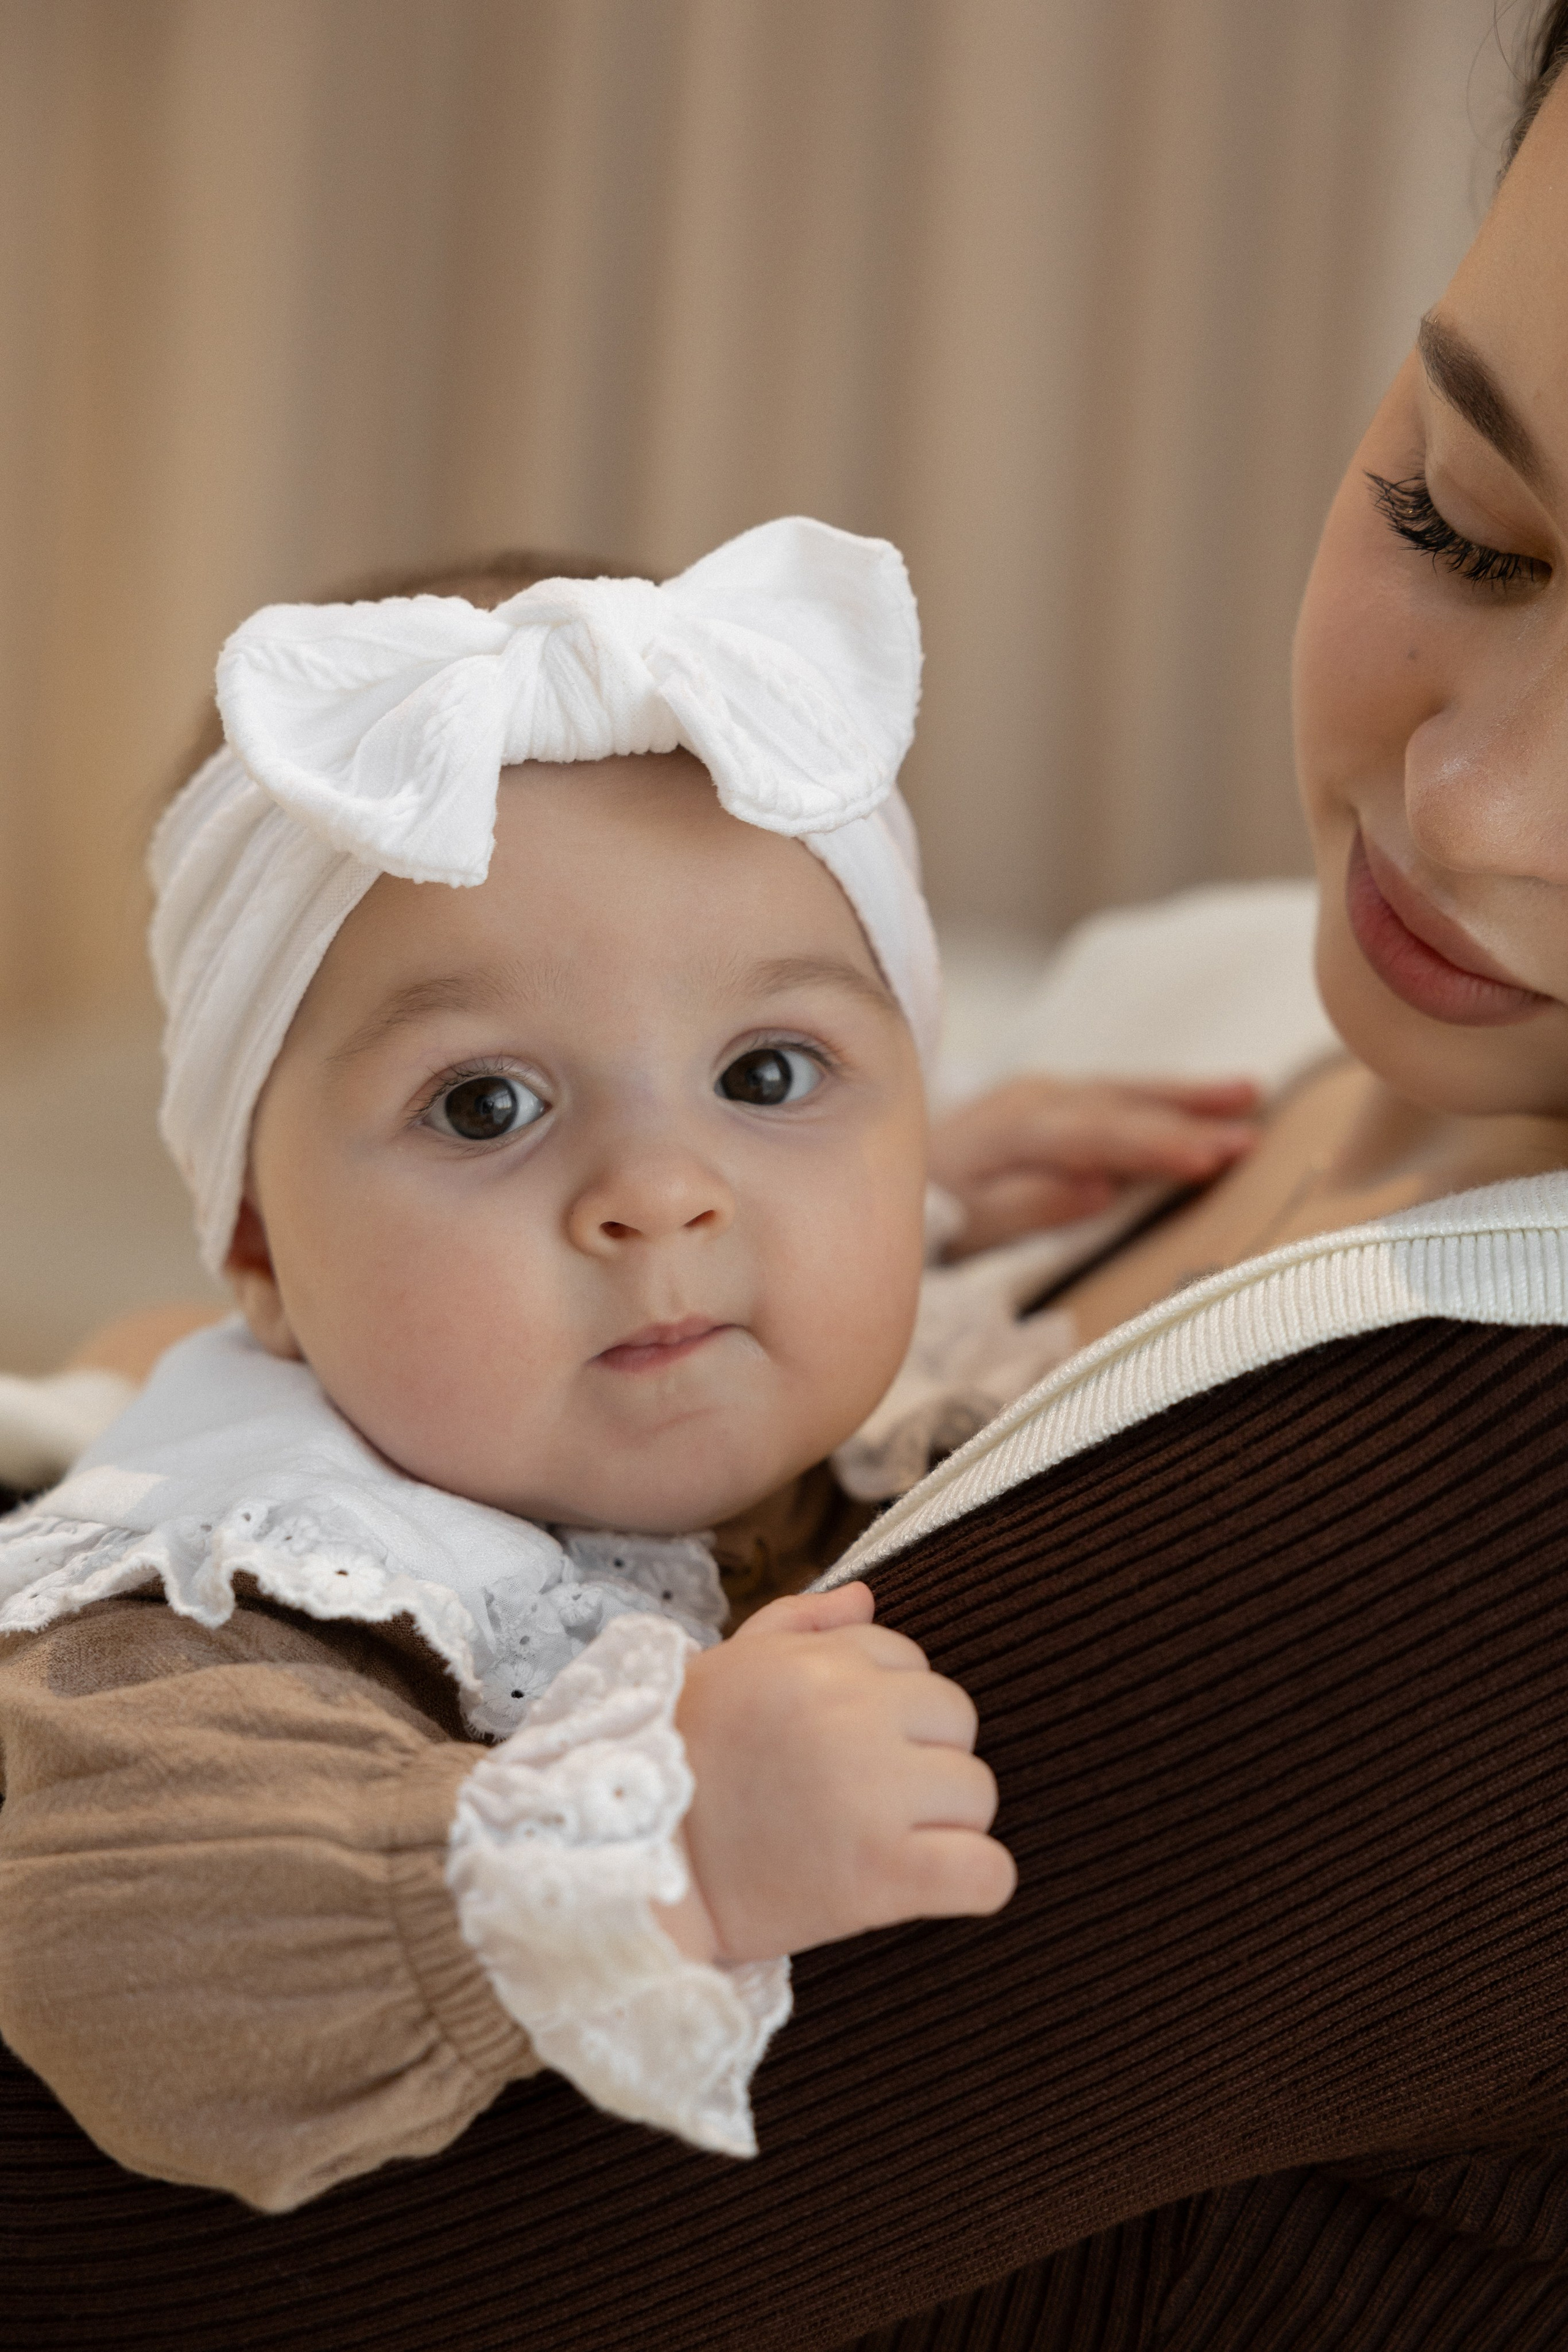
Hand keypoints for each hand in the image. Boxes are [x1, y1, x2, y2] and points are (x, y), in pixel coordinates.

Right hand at [655, 1582, 1013, 1964]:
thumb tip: (867, 1597)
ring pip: (977, 1792)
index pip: (909, 1662)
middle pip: (955, 1719)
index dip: (883, 1709)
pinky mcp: (882, 1874)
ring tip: (879, 1844)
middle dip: (922, 1756)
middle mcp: (850, 1714)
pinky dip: (974, 1884)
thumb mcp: (725, 1669)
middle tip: (865, 1801)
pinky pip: (985, 1873)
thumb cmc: (678, 1765)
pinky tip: (933, 1887)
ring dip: (944, 1821)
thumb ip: (798, 1623)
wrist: (633, 1868)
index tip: (842, 1750)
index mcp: (815, 1663)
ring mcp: (871, 1794)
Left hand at [929, 1073, 1259, 1254]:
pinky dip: (1155, 1096)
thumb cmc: (926, 1216)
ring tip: (1249, 1094)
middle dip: (1188, 1115)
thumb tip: (1099, 1188)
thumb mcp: (964, 1227)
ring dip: (1183, 1094)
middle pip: (1118, 1104)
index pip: (1096, 1135)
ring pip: (1120, 1090)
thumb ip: (1027, 1207)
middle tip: (1253, 1129)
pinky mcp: (1039, 1100)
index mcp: (1011, 1132)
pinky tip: (1198, 1099)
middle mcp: (1027, 1101)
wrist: (872, 1174)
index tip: (1213, 1157)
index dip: (1157, 1145)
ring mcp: (1034, 1095)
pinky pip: (1108, 1093)